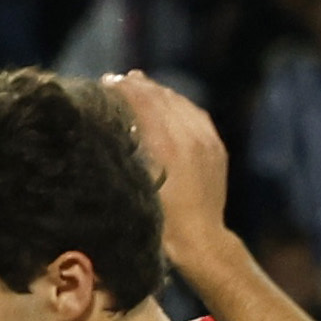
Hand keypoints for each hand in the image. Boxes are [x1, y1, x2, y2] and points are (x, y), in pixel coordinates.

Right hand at [109, 71, 229, 271]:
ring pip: (180, 103)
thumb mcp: (136, 190)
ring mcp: (206, 140)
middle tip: (115, 79)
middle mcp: (190, 137)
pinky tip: (166, 101)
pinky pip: (196, 114)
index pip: (146, 103)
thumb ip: (128, 156)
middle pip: (163, 98)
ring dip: (158, 91)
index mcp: (167, 146)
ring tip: (138, 83)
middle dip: (139, 86)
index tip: (105, 82)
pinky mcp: (216, 147)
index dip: (125, 90)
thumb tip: (110, 129)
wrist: (201, 242)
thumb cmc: (159, 225)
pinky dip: (177, 103)